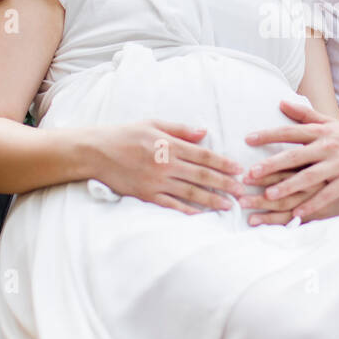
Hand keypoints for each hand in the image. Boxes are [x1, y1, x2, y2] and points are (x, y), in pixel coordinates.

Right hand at [82, 120, 246, 215]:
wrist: (96, 152)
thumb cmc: (126, 134)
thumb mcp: (154, 124)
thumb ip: (180, 129)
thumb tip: (204, 132)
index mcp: (169, 145)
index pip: (204, 155)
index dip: (223, 164)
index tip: (239, 170)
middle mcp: (166, 164)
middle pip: (202, 176)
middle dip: (225, 184)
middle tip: (242, 192)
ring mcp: (156, 181)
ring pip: (190, 192)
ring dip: (212, 200)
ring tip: (228, 205)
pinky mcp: (147, 194)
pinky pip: (171, 204)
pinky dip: (187, 210)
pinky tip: (201, 215)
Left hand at [243, 101, 338, 220]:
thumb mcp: (330, 122)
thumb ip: (305, 114)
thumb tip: (281, 103)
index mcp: (321, 132)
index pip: (290, 132)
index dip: (268, 135)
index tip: (248, 139)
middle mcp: (328, 147)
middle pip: (295, 156)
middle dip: (272, 165)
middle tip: (250, 173)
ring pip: (310, 176)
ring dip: (288, 186)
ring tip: (268, 195)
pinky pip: (328, 195)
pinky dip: (313, 204)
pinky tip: (298, 213)